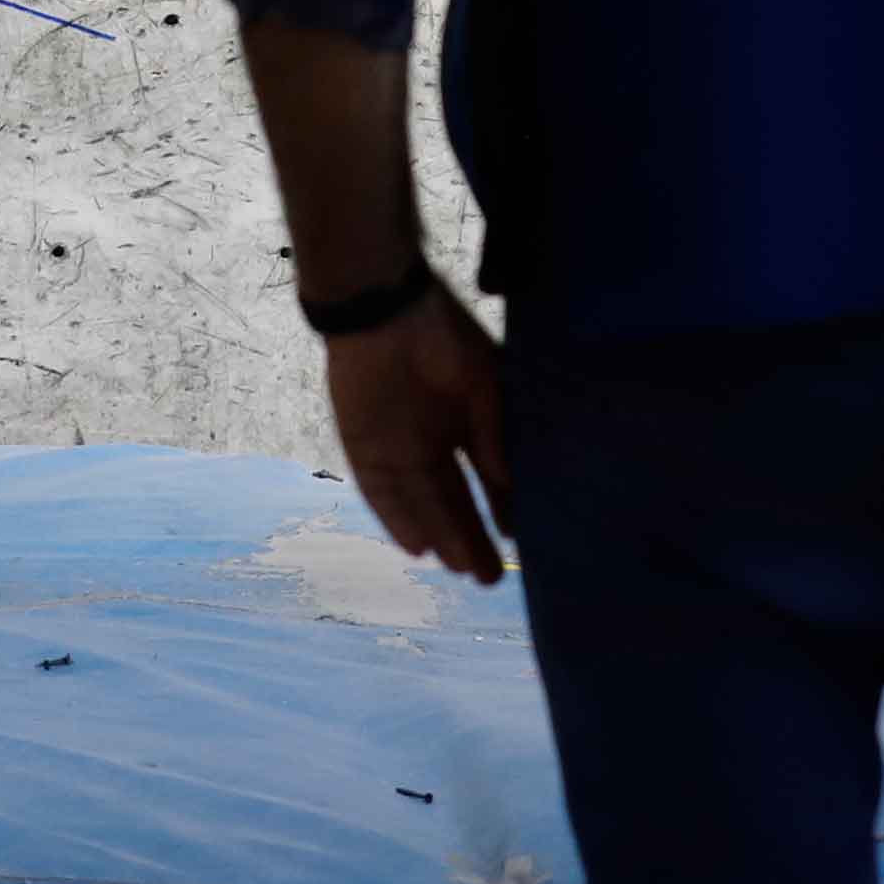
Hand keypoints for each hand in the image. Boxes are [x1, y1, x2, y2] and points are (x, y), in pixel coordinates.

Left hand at [319, 289, 510, 587]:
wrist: (380, 305)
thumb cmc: (442, 335)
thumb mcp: (485, 384)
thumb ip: (494, 436)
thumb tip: (510, 487)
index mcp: (467, 419)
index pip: (487, 478)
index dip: (502, 509)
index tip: (520, 540)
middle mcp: (433, 439)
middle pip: (454, 499)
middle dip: (471, 537)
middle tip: (490, 578)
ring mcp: (398, 444)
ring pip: (422, 501)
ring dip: (441, 534)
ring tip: (462, 569)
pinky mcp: (363, 445)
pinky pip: (381, 491)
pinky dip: (397, 518)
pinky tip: (418, 547)